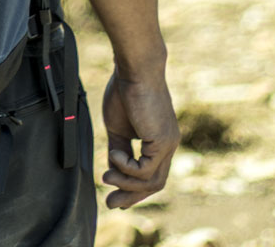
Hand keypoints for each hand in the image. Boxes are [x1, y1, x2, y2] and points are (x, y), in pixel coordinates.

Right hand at [100, 69, 178, 208]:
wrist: (134, 69)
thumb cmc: (125, 90)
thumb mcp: (118, 127)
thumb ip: (119, 149)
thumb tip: (114, 171)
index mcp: (159, 140)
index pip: (150, 174)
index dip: (133, 188)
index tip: (113, 195)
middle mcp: (168, 145)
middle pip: (154, 183)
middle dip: (131, 196)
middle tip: (110, 204)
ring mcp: (168, 144)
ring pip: (152, 181)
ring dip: (127, 185)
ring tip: (106, 178)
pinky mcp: (163, 141)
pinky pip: (145, 170)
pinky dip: (127, 168)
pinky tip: (115, 155)